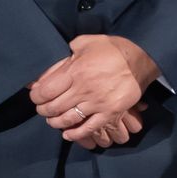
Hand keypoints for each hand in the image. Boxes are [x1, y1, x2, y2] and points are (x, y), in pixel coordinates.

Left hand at [30, 35, 158, 142]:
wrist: (141, 58)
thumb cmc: (112, 48)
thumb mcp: (85, 43)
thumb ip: (65, 55)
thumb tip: (48, 71)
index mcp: (75, 71)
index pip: (46, 90)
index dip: (36, 96)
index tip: (35, 96)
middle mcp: (83, 89)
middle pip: (54, 107)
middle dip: (43, 110)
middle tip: (42, 109)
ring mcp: (97, 103)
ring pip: (68, 119)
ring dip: (56, 122)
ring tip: (52, 120)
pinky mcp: (110, 112)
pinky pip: (89, 128)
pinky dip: (76, 134)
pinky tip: (67, 134)